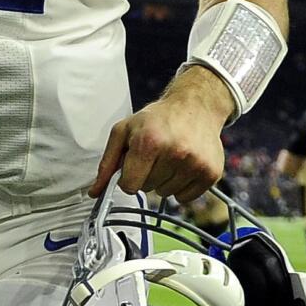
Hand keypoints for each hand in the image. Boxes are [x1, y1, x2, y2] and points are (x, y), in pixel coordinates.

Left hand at [89, 69, 230, 201]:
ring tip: (170, 157)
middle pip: (148, 189)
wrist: (195, 106)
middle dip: (147, 175)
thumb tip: (94, 192)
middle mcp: (175, 153)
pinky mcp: (211, 173)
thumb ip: (107, 163)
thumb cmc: (157, 119)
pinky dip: (181, 186)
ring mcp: (195, 164)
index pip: (130, 186)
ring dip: (164, 180)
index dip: (128, 177)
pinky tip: (183, 165)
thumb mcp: (124, 131)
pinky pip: (185, 198)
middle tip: (155, 154)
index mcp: (149, 142)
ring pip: (166, 194)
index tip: (134, 164)